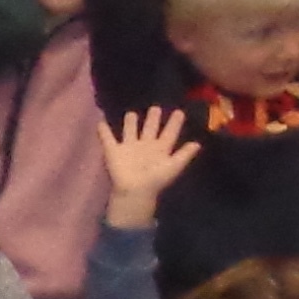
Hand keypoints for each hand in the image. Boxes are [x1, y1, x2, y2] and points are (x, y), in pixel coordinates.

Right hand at [97, 105, 200, 226]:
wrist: (136, 191)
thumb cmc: (156, 179)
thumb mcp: (173, 166)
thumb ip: (184, 154)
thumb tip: (198, 143)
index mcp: (160, 149)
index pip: (169, 133)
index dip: (174, 124)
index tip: (180, 112)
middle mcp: (145, 146)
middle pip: (150, 129)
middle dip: (153, 119)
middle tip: (156, 107)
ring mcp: (129, 148)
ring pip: (130, 131)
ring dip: (130, 122)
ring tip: (131, 113)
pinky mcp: (114, 151)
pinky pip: (107, 139)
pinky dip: (103, 131)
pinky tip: (100, 122)